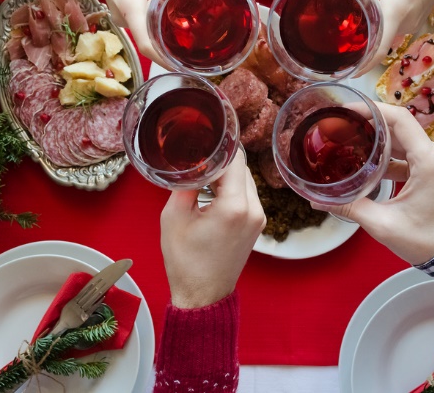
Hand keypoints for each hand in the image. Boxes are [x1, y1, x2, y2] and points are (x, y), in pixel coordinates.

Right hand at [61, 0, 205, 66]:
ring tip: (195, 25)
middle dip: (174, 43)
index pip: (147, 45)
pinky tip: (175, 5)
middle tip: (201, 44)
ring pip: (149, 29)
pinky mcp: (124, 8)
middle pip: (151, 40)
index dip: (166, 60)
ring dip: (167, 26)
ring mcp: (122, 13)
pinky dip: (159, 15)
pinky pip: (144, 19)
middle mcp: (124, 15)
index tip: (185, 65)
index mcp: (129, 5)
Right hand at [159, 150, 265, 308]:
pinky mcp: (257, 224)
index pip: (235, 160)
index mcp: (235, 206)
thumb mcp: (174, 217)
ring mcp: (259, 218)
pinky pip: (247, 195)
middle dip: (221, 160)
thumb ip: (185, 185)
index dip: (219, 147)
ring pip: (246, 181)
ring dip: (227, 175)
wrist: (203, 295)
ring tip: (203, 173)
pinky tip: (213, 191)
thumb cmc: (185, 262)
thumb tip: (190, 165)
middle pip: (242, 168)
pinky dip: (233, 189)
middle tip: (198, 155)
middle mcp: (254, 209)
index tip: (204, 138)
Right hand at [313, 103, 433, 264]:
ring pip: (401, 138)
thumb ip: (351, 208)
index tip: (347, 111)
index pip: (400, 118)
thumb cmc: (427, 240)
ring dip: (376, 138)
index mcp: (427, 160)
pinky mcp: (431, 169)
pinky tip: (365, 161)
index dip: (372, 109)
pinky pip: (406, 152)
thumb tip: (317, 201)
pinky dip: (386, 153)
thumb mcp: (383, 225)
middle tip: (340, 126)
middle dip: (368, 122)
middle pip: (398, 125)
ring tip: (348, 140)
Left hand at [328, 0, 433, 73]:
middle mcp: (407, 22)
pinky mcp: (416, 18)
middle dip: (357, 46)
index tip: (345, 73)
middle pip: (378, 43)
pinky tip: (365, 16)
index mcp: (398, 9)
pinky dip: (379, 25)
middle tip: (332, 43)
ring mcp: (413, 22)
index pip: (379, 47)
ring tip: (342, 28)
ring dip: (368, 33)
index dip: (362, 64)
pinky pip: (393, 27)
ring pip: (384, 35)